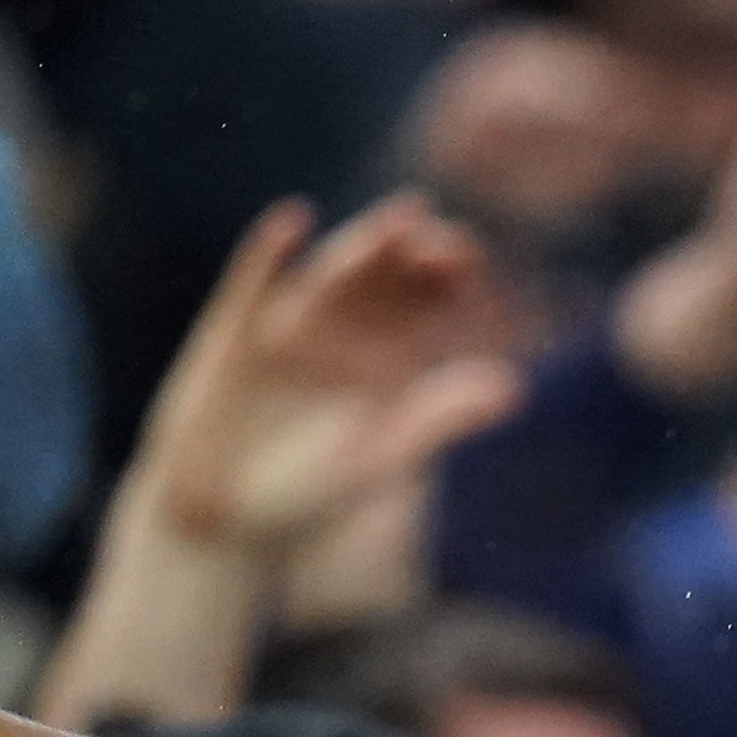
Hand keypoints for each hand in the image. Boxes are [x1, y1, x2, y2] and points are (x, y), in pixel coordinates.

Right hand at [143, 195, 527, 559]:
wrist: (221, 515)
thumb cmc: (306, 496)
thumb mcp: (377, 458)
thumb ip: (440, 420)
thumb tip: (515, 388)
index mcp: (385, 359)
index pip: (425, 302)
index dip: (446, 275)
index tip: (466, 257)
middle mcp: (342, 330)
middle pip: (384, 277)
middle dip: (410, 250)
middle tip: (436, 229)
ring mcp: (288, 323)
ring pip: (332, 273)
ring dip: (363, 245)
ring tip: (398, 220)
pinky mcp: (236, 325)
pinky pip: (255, 279)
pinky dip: (272, 251)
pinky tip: (295, 221)